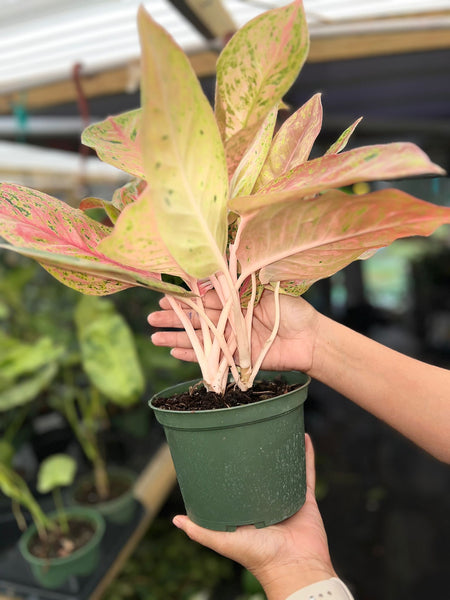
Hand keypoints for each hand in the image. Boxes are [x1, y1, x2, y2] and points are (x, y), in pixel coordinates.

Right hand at [148, 290, 319, 373]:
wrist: (311, 340)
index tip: (166, 297)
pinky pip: (211, 359)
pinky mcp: (236, 358)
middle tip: (151, 319)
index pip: (205, 299)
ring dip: (177, 339)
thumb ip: (242, 289)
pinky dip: (193, 357)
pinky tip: (174, 354)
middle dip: (174, 319)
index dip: (186, 299)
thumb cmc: (294, 311)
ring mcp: (232, 340)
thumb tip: (214, 281)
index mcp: (236, 301)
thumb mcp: (267, 291)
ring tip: (154, 338)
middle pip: (197, 320)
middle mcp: (231, 320)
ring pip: (199, 339)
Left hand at [172, 434, 335, 599]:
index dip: (233, 469)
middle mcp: (267, 503)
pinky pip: (306, 470)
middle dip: (257, 455)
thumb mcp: (223, 542)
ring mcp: (287, 498)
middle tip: (250, 432)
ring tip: (276, 429)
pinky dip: (306, 454)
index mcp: (249, 512)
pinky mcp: (305, 497)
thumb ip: (200, 531)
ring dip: (282, 450)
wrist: (293, 566)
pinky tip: (304, 436)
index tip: (225, 449)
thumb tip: (176, 519)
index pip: (239, 486)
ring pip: (285, 468)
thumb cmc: (259, 558)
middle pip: (262, 474)